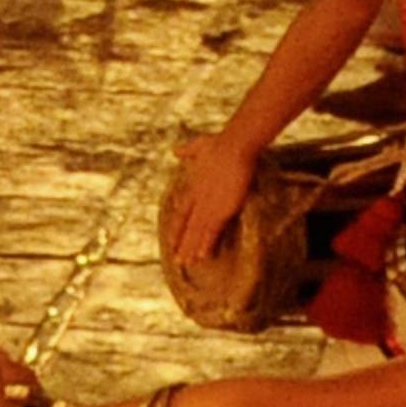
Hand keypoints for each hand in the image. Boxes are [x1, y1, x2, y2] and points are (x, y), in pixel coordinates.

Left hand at [157, 142, 245, 286]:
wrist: (233, 145)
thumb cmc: (219, 142)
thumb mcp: (199, 145)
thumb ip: (187, 151)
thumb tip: (176, 150)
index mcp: (193, 187)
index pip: (182, 212)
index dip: (178, 227)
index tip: (172, 240)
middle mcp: (198, 199)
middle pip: (188, 226)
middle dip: (182, 243)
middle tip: (177, 261)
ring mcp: (208, 205)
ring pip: (197, 232)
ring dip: (191, 248)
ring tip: (186, 264)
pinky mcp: (221, 209)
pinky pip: (212, 231)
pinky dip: (206, 244)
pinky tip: (202, 256)